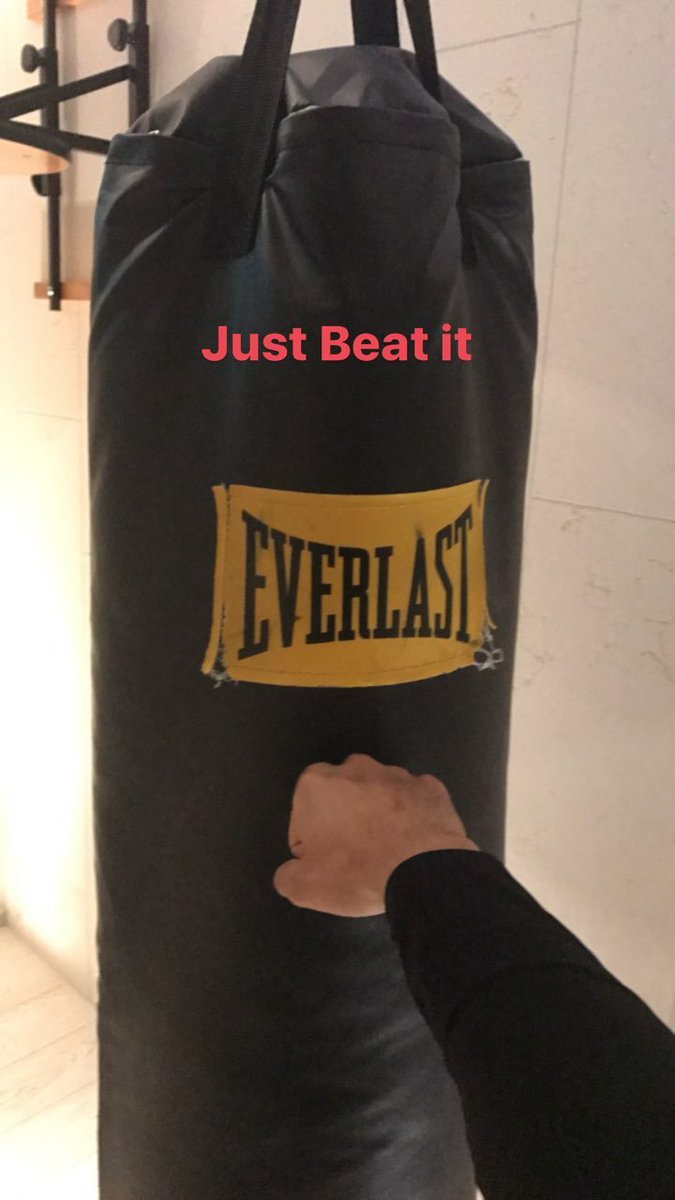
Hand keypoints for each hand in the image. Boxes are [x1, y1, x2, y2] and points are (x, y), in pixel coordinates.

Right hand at [273, 753, 478, 917]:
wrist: (423, 871)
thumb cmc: (356, 872)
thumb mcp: (304, 887)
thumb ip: (287, 875)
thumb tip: (292, 871)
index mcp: (317, 784)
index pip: (303, 815)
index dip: (312, 844)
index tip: (327, 864)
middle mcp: (355, 768)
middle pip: (341, 797)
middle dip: (343, 820)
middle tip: (354, 857)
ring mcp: (396, 774)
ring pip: (378, 794)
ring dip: (378, 815)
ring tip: (388, 851)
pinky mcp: (430, 786)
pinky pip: (413, 801)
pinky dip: (411, 817)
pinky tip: (414, 842)